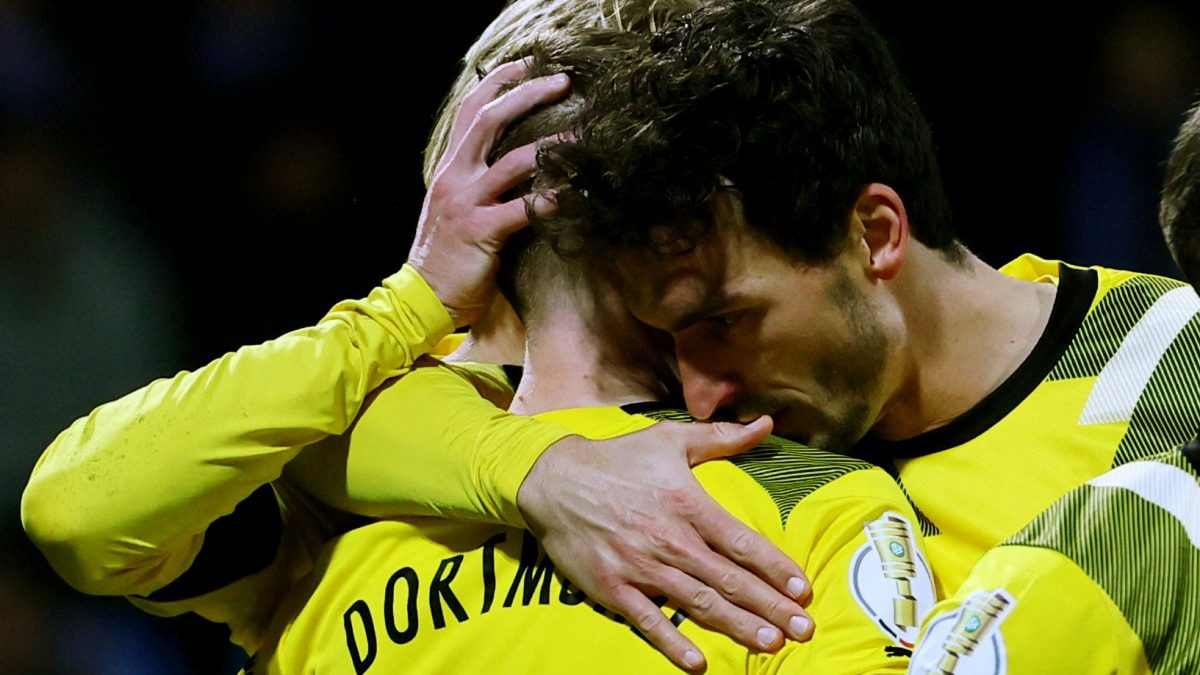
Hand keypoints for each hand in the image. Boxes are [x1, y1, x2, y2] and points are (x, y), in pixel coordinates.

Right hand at [408, 57, 569, 326]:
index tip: (530, 63)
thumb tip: (515, 161)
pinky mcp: (479, 231)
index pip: (472, 109)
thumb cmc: (446, 256)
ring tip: (584, 134)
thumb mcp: (455, 207)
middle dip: (528, 94)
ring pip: (513, 160)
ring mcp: (465, 203)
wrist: (421, 298)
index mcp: (450, 167)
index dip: (499, 81)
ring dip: (553, 145)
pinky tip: (574, 194)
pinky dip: (551, 199)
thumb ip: (477, 181)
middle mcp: (455, 177)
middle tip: (564, 82)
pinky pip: (522, 209)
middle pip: (491, 118)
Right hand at [517, 416, 813, 672]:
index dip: (775, 568)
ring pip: (698, 603)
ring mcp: (640, 566)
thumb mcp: (670, 439)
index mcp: (687, 503)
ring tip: (769, 645)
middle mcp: (669, 539)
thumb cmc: (617, 459)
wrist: (552, 479)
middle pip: (729, 580)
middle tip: (803, 630)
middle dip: (770, 607)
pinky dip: (673, 644)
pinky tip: (698, 663)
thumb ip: (722, 437)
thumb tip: (765, 424)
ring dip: (736, 626)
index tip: (803, 590)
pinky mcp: (612, 587)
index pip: (742, 542)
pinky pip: (648, 621)